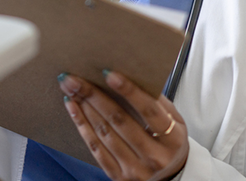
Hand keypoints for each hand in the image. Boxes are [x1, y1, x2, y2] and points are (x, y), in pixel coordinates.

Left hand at [59, 72, 187, 180]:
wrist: (170, 177)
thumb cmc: (169, 142)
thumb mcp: (174, 120)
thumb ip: (156, 101)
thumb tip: (128, 74)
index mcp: (172, 139)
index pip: (149, 110)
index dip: (129, 91)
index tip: (109, 74)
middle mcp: (154, 156)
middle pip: (119, 120)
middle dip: (94, 96)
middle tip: (76, 78)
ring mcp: (135, 169)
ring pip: (104, 133)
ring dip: (84, 107)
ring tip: (71, 88)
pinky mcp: (118, 176)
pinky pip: (95, 149)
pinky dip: (81, 125)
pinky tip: (73, 107)